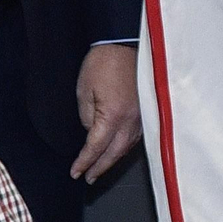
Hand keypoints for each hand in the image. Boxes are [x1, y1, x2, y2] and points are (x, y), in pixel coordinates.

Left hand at [70, 42, 140, 182]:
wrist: (124, 42)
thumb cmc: (102, 63)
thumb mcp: (83, 91)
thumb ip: (87, 116)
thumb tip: (91, 132)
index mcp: (112, 116)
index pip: (96, 147)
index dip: (85, 162)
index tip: (76, 173)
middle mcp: (131, 121)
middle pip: (115, 153)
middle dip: (100, 168)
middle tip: (89, 178)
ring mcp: (142, 116)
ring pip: (127, 147)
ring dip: (113, 160)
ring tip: (100, 169)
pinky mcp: (147, 110)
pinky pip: (136, 136)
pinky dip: (124, 147)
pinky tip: (117, 151)